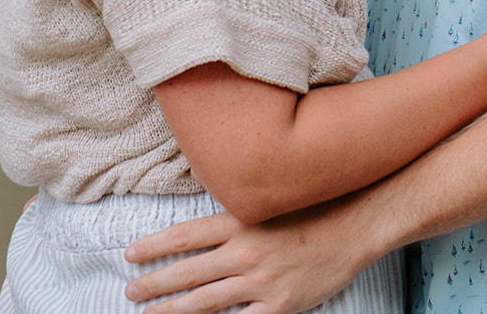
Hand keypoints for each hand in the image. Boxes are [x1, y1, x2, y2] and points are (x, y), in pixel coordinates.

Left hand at [123, 199, 372, 313]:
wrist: (356, 222)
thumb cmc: (315, 202)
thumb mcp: (272, 193)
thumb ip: (238, 198)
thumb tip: (202, 185)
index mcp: (241, 220)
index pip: (186, 235)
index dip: (155, 246)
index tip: (131, 255)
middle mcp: (245, 251)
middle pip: (188, 271)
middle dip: (155, 283)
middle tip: (129, 290)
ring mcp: (261, 281)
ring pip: (206, 302)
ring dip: (174, 310)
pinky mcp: (279, 306)